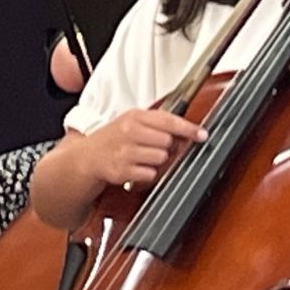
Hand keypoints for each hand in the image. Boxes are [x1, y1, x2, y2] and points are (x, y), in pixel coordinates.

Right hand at [83, 109, 207, 189]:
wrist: (87, 156)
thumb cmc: (115, 138)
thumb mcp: (134, 122)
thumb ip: (160, 124)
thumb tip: (189, 132)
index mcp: (135, 116)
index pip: (168, 120)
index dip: (189, 129)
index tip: (202, 135)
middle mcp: (129, 132)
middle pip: (168, 141)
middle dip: (168, 146)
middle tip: (158, 147)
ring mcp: (125, 152)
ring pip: (160, 158)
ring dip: (159, 160)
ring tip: (145, 157)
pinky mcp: (122, 170)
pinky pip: (150, 173)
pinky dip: (148, 173)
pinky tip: (138, 167)